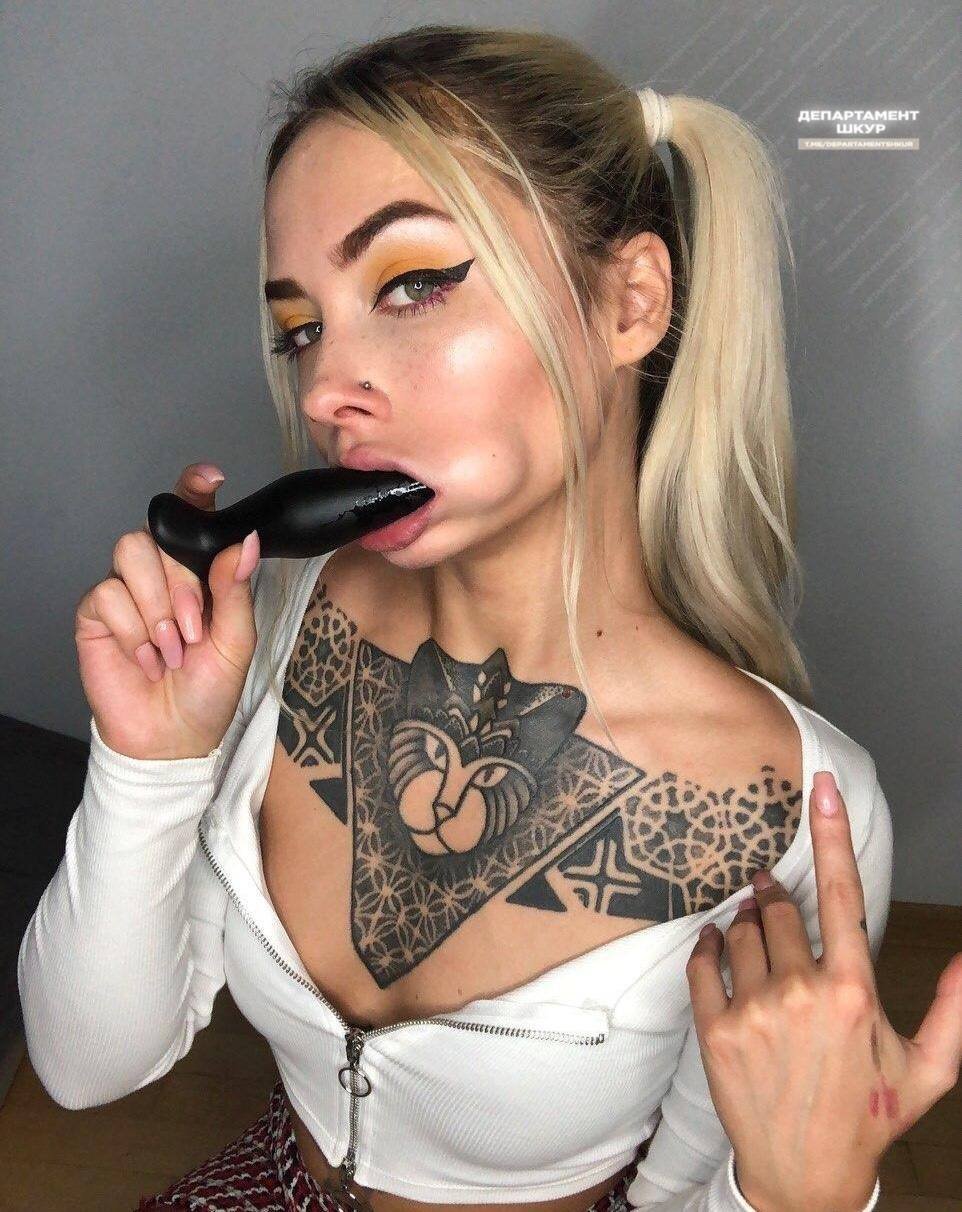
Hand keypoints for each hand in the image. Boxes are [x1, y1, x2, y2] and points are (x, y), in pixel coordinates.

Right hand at [75, 462, 260, 759]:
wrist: (172, 736)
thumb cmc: (208, 689)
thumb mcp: (236, 639)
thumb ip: (235, 588)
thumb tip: (243, 541)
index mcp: (198, 570)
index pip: (191, 515)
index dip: (194, 488)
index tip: (211, 478)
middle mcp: (160, 572)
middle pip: (158, 533)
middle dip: (182, 584)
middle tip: (194, 630)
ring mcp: (126, 590)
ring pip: (130, 554)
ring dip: (157, 607)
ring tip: (172, 649)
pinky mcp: (96, 614)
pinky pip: (107, 594)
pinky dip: (133, 630)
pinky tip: (146, 659)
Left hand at [686, 769, 961, 1211]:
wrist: (804, 1176)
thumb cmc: (867, 1118)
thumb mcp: (928, 1070)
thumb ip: (952, 1010)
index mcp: (852, 991)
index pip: (843, 893)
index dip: (831, 833)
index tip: (821, 787)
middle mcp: (800, 992)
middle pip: (780, 909)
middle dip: (777, 896)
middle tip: (772, 893)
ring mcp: (753, 1010)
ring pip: (741, 933)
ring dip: (746, 922)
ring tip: (755, 933)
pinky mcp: (714, 1029)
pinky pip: (703, 963)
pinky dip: (709, 947)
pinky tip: (719, 947)